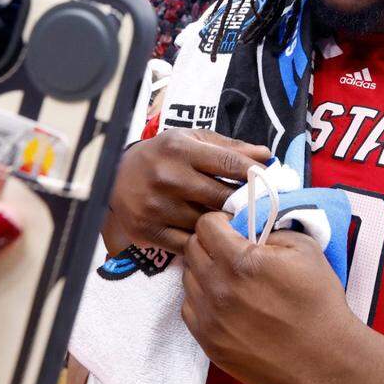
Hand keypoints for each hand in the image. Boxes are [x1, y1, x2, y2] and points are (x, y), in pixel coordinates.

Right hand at [107, 129, 270, 252]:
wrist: (111, 176)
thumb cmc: (162, 155)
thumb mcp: (191, 140)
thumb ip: (228, 147)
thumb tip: (266, 156)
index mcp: (180, 149)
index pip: (228, 163)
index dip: (255, 174)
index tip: (273, 181)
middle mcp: (167, 177)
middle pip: (221, 196)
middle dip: (244, 202)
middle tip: (260, 206)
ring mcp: (156, 207)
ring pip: (207, 223)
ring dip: (225, 224)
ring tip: (238, 221)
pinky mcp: (149, 231)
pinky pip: (189, 243)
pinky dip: (203, 241)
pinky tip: (212, 236)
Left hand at [181, 213, 359, 383]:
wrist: (323, 359)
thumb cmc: (318, 303)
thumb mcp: (305, 249)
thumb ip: (271, 230)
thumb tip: (250, 229)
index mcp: (239, 261)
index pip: (204, 225)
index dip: (220, 221)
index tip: (232, 228)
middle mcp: (217, 288)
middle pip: (191, 249)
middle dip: (209, 243)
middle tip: (230, 250)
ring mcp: (209, 319)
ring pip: (188, 279)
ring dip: (205, 272)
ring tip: (230, 279)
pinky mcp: (209, 343)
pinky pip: (190, 309)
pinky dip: (202, 300)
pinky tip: (226, 303)